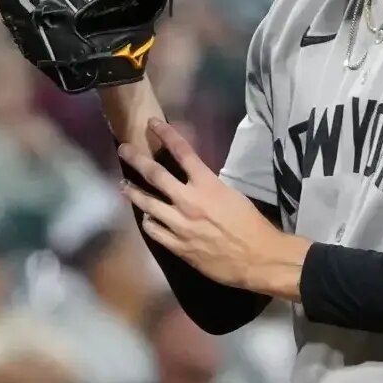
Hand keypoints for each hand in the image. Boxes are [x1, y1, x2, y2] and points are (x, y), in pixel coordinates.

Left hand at [117, 118, 310, 298]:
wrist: (258, 258)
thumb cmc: (251, 224)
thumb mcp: (232, 195)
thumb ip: (208, 185)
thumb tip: (193, 180)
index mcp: (207, 185)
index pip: (182, 152)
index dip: (166, 134)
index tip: (152, 123)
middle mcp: (189, 201)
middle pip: (155, 174)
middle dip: (136, 159)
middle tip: (123, 150)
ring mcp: (180, 225)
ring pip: (147, 203)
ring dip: (133, 192)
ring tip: (124, 185)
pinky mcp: (177, 246)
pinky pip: (153, 230)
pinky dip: (148, 221)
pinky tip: (147, 218)